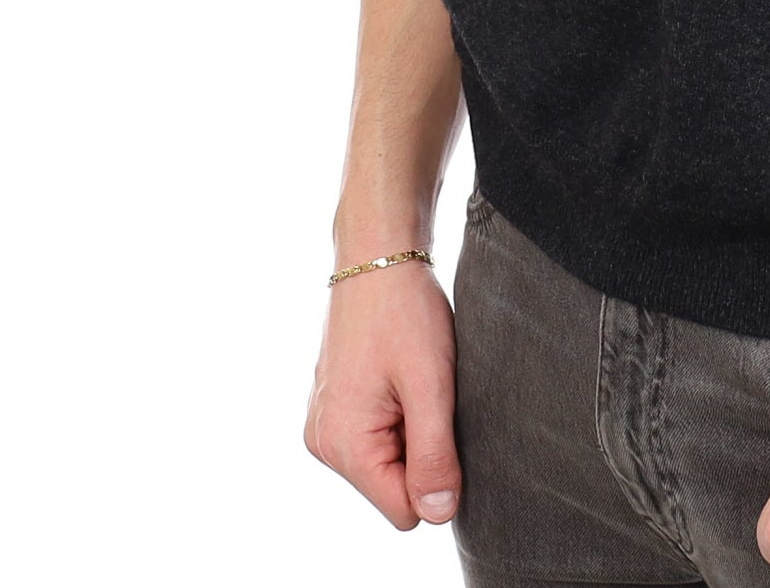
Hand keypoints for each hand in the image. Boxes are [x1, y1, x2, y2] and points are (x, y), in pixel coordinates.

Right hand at [304, 260, 459, 529]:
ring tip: (417, 379)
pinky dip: (400, 412)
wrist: (380, 255)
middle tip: (431, 394)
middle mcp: (324, 443)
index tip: (444, 422)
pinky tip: (404, 373)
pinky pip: (378, 434)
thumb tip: (438, 515)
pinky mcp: (336, 405)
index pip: (404, 511)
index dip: (437, 476)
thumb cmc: (406, 311)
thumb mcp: (431, 384)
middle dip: (423, 450)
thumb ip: (433, 455)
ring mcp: (326, 423)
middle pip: (395, 487)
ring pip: (389, 461)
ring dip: (413, 429)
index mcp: (343, 445)